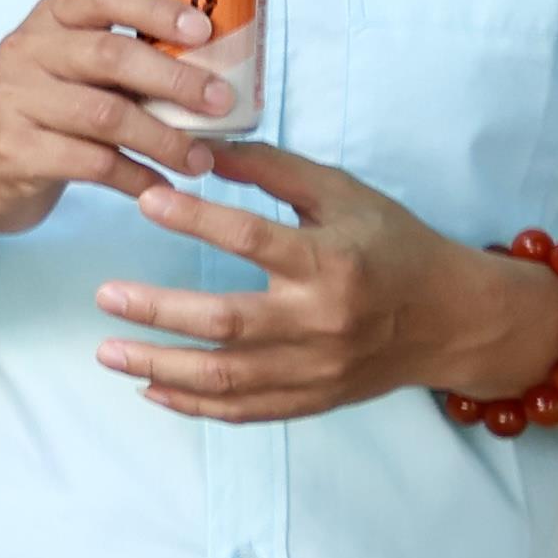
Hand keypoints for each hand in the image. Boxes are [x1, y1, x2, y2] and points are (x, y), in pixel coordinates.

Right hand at [0, 0, 243, 243]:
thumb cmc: (49, 113)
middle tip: (221, 103)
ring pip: (105, 116)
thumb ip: (128, 60)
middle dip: (175, 80)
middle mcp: (26, 51)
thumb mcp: (77, 72)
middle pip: (110, 56)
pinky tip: (162, 187)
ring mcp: (14, 100)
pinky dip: (137, 177)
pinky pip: (92, 164)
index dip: (157, 10)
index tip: (204, 31)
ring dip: (164, 140)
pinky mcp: (14, 151)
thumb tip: (219, 68)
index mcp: (50, 19)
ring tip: (200, 162)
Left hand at [91, 140, 557, 422]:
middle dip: (157, 311)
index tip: (146, 200)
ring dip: (158, 366)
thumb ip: (272, 168)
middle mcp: (322, 321)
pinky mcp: (312, 400)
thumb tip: (198, 147)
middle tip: (103, 295)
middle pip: (226, 321)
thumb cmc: (392, 246)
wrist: (454, 318)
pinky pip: (243, 410)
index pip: (252, 239)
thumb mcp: (342, 195)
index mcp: (332, 261)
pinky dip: (192, 404)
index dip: (196, 218)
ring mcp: (316, 368)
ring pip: (225, 377)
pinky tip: (148, 388)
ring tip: (106, 351)